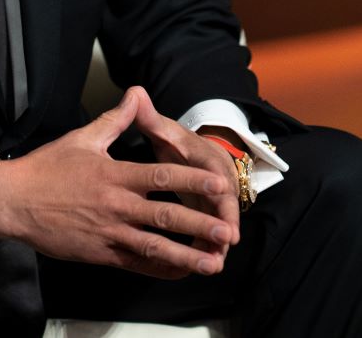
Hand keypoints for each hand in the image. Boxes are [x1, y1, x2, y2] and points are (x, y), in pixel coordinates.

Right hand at [0, 87, 234, 278]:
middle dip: (200, 225)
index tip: (219, 184)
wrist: (14, 201)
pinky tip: (181, 272)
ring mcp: (109, 233)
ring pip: (155, 247)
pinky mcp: (101, 254)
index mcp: (114, 174)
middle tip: (228, 232)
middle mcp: (116, 205)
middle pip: (165, 216)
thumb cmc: (46, 168)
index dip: (193, 180)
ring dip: (187, 256)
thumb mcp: (82, 138)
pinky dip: (161, 270)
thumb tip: (137, 93)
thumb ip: (116, 120)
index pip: (162, 175)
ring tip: (214, 263)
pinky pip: (137, 265)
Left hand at [130, 90, 241, 263]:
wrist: (190, 152)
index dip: (222, 193)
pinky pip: (208, 235)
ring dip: (216, 243)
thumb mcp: (165, 129)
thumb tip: (135, 93)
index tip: (223, 207)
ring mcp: (215, 201)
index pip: (218, 175)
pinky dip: (204, 248)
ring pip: (218, 224)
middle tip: (223, 246)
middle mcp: (217, 181)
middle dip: (225, 225)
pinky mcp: (208, 216)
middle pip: (225, 206)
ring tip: (211, 265)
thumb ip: (149, 117)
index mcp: (207, 158)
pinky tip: (196, 266)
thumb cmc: (176, 141)